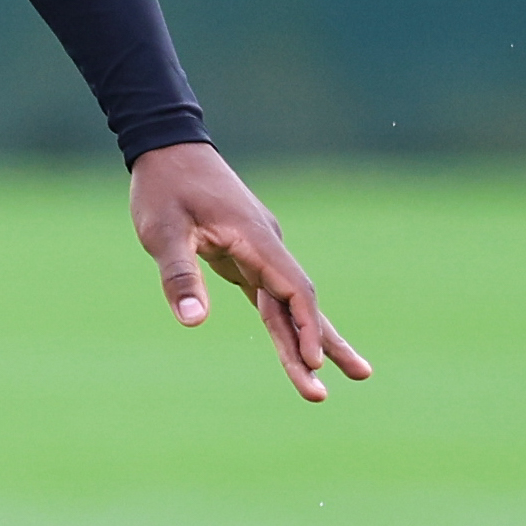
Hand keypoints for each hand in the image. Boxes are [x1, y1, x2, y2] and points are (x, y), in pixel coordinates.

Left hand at [127, 142, 369, 401]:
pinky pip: (271, 296)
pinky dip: (285, 324)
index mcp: (256, 240)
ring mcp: (259, 251)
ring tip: (335, 378)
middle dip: (326, 343)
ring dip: (308, 340)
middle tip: (363, 376)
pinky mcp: (246, 255)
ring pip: (289, 303)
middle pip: (302, 303)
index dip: (307, 327)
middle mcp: (266, 247)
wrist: (167, 147)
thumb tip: (193, 321)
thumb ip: (179, 275)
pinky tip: (297, 348)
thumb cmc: (163, 189)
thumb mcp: (162, 232)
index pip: (294, 290)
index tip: (317, 362)